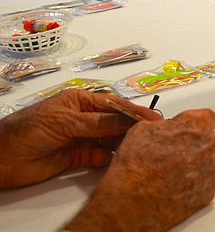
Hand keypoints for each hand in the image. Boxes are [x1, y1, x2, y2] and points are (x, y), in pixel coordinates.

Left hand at [0, 89, 160, 188]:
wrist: (1, 158)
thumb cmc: (28, 129)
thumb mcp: (66, 121)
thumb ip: (98, 122)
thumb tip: (127, 120)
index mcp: (80, 102)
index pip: (113, 105)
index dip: (133, 111)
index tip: (152, 118)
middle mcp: (83, 118)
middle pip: (115, 122)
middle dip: (132, 127)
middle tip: (152, 134)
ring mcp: (81, 138)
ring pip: (109, 139)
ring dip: (123, 143)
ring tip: (141, 147)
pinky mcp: (77, 158)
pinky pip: (100, 156)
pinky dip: (110, 158)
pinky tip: (120, 159)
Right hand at [66, 109, 214, 231]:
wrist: (132, 202)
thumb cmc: (136, 166)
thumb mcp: (143, 129)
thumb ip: (165, 124)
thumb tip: (168, 128)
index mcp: (197, 125)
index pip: (208, 117)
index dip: (194, 125)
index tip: (186, 131)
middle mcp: (210, 146)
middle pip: (208, 142)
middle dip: (193, 146)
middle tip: (172, 156)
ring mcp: (212, 171)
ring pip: (207, 164)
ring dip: (194, 167)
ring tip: (169, 175)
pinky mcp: (209, 192)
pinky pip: (205, 184)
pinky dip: (193, 186)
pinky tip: (174, 188)